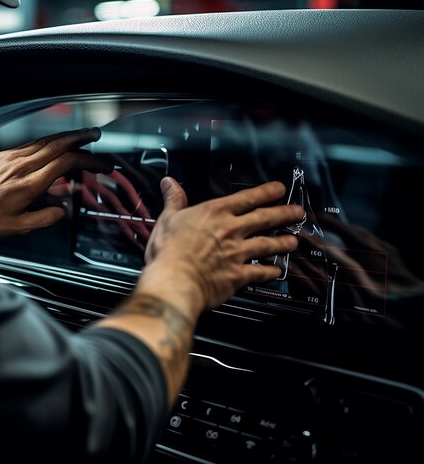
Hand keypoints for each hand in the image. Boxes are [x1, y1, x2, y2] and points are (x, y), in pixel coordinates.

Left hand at [0, 127, 112, 238]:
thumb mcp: (21, 227)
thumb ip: (46, 217)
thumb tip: (62, 211)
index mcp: (28, 183)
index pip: (65, 163)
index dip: (87, 160)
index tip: (100, 164)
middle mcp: (19, 166)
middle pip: (56, 145)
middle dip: (79, 138)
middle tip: (95, 135)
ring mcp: (8, 158)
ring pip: (42, 142)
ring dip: (63, 137)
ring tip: (79, 136)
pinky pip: (28, 145)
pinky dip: (45, 143)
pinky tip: (51, 145)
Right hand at [138, 177, 304, 315]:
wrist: (175, 280)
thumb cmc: (169, 251)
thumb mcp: (167, 218)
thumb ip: (173, 199)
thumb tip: (169, 183)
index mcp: (215, 213)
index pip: (246, 198)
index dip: (265, 192)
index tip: (279, 189)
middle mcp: (231, 230)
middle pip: (264, 218)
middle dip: (284, 213)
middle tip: (297, 212)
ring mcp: (237, 253)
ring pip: (267, 244)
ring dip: (283, 242)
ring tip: (293, 241)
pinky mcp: (238, 275)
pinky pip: (259, 272)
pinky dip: (270, 272)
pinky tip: (277, 271)